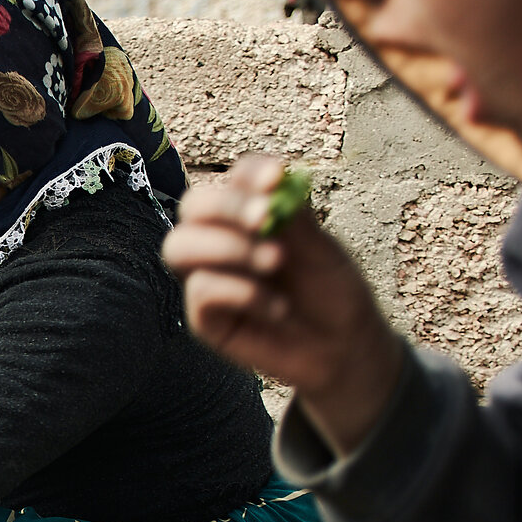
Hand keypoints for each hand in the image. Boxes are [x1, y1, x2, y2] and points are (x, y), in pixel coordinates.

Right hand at [160, 153, 409, 453]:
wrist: (342, 348)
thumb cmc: (330, 294)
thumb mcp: (322, 250)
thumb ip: (294, 217)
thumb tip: (273, 182)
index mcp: (249, 216)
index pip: (234, 179)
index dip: (248, 173)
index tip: (275, 178)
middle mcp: (221, 242)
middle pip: (192, 206)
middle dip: (225, 207)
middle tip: (263, 219)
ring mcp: (208, 278)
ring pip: (178, 246)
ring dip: (226, 248)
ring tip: (274, 262)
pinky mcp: (204, 318)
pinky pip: (200, 291)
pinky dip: (242, 293)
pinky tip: (278, 308)